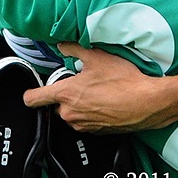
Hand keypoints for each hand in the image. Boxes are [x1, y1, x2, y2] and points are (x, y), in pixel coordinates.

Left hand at [23, 42, 176, 133]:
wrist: (147, 103)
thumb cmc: (122, 81)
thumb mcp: (96, 57)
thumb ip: (73, 50)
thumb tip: (62, 46)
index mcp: (66, 95)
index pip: (34, 100)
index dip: (30, 94)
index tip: (31, 91)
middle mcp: (71, 114)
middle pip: (55, 104)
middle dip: (63, 94)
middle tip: (79, 81)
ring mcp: (84, 124)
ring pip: (71, 112)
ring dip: (78, 103)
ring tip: (95, 89)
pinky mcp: (97, 132)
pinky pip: (85, 119)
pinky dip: (90, 110)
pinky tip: (104, 99)